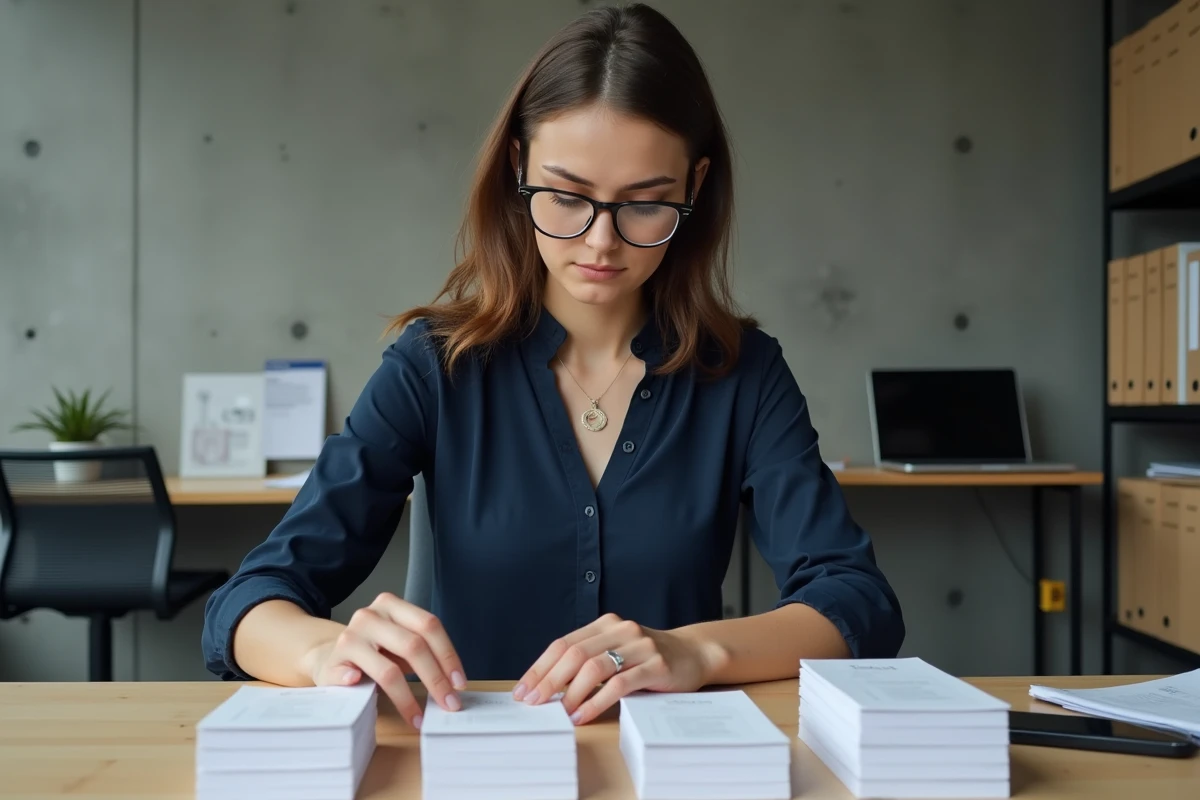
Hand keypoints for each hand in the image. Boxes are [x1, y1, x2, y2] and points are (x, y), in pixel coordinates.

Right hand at [302, 592, 467, 729]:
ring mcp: (349, 638)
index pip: (429, 625)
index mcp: (392, 605)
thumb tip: (454, 683)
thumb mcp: (399, 644)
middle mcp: (370, 616)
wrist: (329, 656)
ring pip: (389, 670)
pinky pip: (351, 677)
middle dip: (435, 679)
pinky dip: (361, 686)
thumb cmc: (374, 653)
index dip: (448, 655)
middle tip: (448, 704)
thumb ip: (422, 653)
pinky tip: (369, 695)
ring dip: (408, 698)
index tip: (460, 684)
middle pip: (413, 646)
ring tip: (419, 717)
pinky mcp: (332, 662)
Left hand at [513, 613, 723, 725]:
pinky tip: (584, 714)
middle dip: (550, 680)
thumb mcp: (617, 651)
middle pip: (575, 654)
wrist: (694, 654)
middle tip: (534, 702)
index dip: (540, 667)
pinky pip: (619, 684)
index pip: (564, 643)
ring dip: (572, 693)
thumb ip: (589, 660)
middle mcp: (621, 630)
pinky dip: (597, 701)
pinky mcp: (655, 666)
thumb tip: (548, 687)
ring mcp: (640, 646)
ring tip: (560, 712)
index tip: (524, 689)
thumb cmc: (648, 658)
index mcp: (606, 624)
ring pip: (595, 667)